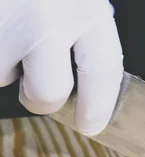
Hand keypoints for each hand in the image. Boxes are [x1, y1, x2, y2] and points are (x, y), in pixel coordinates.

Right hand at [0, 0, 122, 134]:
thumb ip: (85, 27)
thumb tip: (85, 80)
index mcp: (86, 7)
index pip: (103, 71)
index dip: (99, 105)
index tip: (92, 124)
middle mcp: (46, 19)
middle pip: (48, 93)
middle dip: (41, 98)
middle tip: (36, 87)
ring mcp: (4, 25)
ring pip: (2, 76)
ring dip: (3, 64)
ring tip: (7, 28)